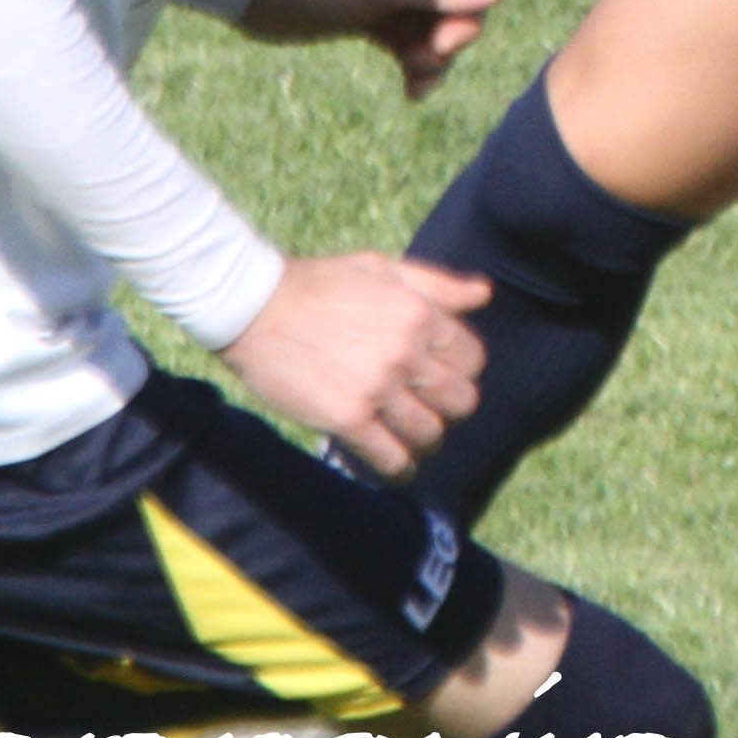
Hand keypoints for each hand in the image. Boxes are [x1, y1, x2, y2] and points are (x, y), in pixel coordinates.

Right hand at [220, 250, 492, 476]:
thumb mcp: (382, 268)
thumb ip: (436, 285)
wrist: (253, 306)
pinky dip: (399, 468)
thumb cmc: (318, 284)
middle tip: (429, 407)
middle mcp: (405, 353)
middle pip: (461, 401)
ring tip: (409, 436)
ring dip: (425, 439)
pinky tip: (396, 466)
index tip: (441, 376)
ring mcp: (377, 389)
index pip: (472, 358)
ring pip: (430, 433)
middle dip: (449, 406)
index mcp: (418, 314)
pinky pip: (391, 459)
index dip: (461, 370)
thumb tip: (484, 295)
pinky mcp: (347, 419)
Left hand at [236, 0, 509, 97]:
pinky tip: (411, 91)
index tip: (440, 45)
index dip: (463, 23)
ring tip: (414, 83)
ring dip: (429, 62)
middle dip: (444, 46)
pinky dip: (412, 66)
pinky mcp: (370, 18)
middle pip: (454, 15)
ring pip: (431, 34)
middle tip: (419, 64)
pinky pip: (407, 43)